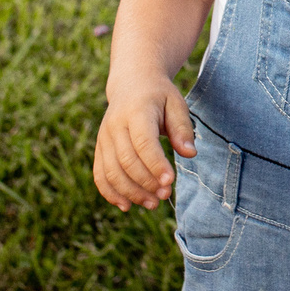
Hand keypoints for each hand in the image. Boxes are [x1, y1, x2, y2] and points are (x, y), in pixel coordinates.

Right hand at [94, 77, 195, 210]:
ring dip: (131, 192)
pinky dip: (110, 193)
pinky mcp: (99, 149)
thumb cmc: (159, 96)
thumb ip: (182, 128)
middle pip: (126, 161)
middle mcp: (115, 125)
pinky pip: (99, 175)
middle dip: (146, 182)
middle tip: (165, 196)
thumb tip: (189, 154)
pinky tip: (127, 206)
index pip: (144, 142)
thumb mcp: (176, 104)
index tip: (170, 182)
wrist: (132, 84)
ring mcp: (104, 138)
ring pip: (111, 172)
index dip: (155, 164)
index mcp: (136, 111)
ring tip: (153, 204)